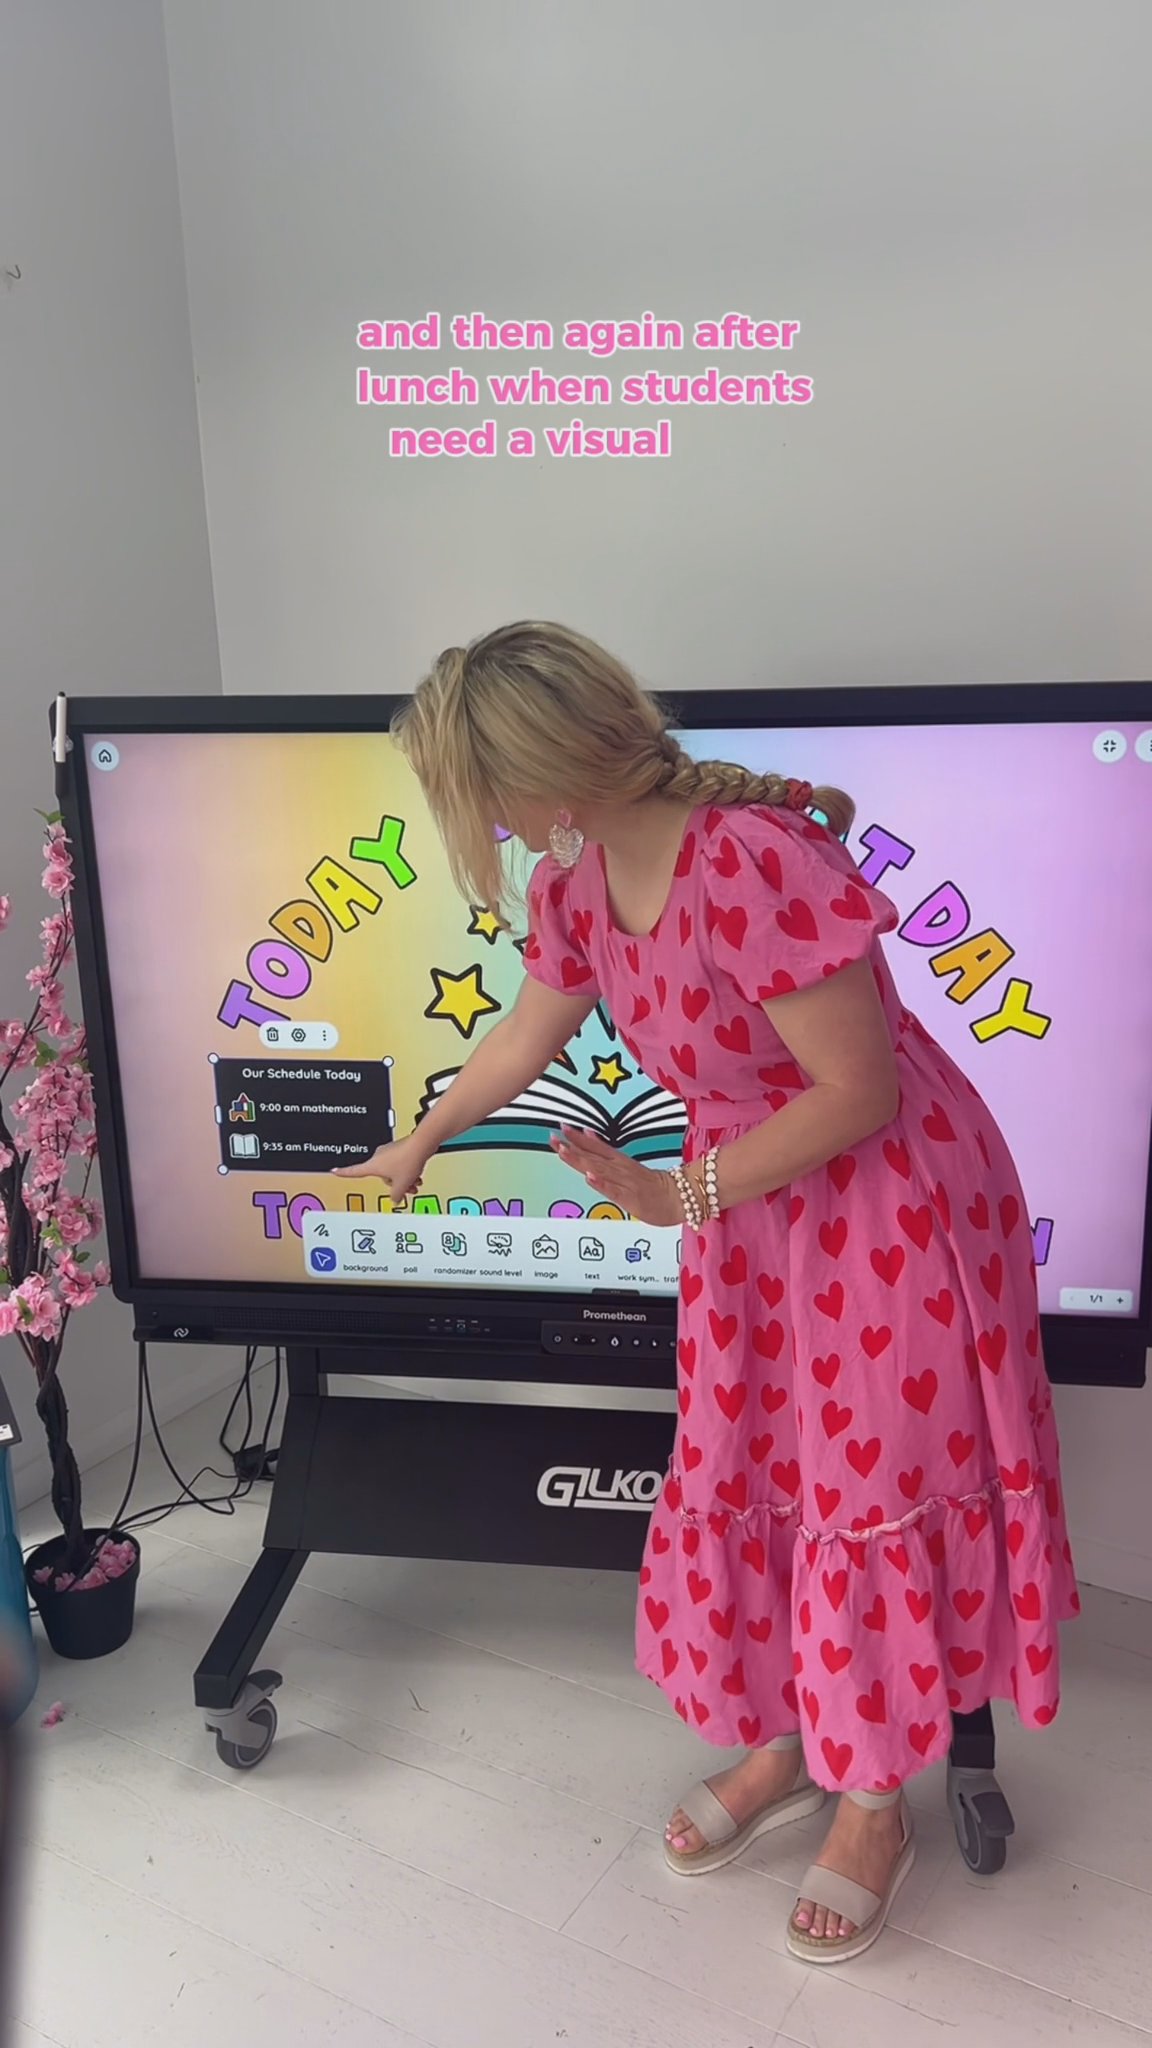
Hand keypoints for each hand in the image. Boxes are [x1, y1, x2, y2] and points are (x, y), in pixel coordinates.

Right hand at [331, 1133, 429, 1201]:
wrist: (422, 1144)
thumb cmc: (408, 1159)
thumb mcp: (400, 1185)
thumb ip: (395, 1195)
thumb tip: (395, 1198)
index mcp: (372, 1165)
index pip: (353, 1171)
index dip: (342, 1172)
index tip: (334, 1171)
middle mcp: (378, 1157)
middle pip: (382, 1176)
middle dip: (394, 1184)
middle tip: (405, 1188)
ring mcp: (389, 1152)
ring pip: (393, 1171)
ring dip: (403, 1178)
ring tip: (414, 1181)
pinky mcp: (399, 1149)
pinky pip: (400, 1164)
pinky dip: (407, 1170)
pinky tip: (416, 1174)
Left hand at [550, 1126, 682, 1227]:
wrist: (681, 1198)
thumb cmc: (654, 1186)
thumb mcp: (627, 1166)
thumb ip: (606, 1154)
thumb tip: (588, 1136)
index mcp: (619, 1162)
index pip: (595, 1146)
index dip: (577, 1137)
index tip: (561, 1127)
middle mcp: (620, 1169)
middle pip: (592, 1156)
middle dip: (571, 1147)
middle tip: (554, 1138)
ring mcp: (625, 1183)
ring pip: (599, 1170)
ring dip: (581, 1159)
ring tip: (564, 1150)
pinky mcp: (631, 1198)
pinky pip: (614, 1191)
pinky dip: (601, 1183)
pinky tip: (589, 1177)